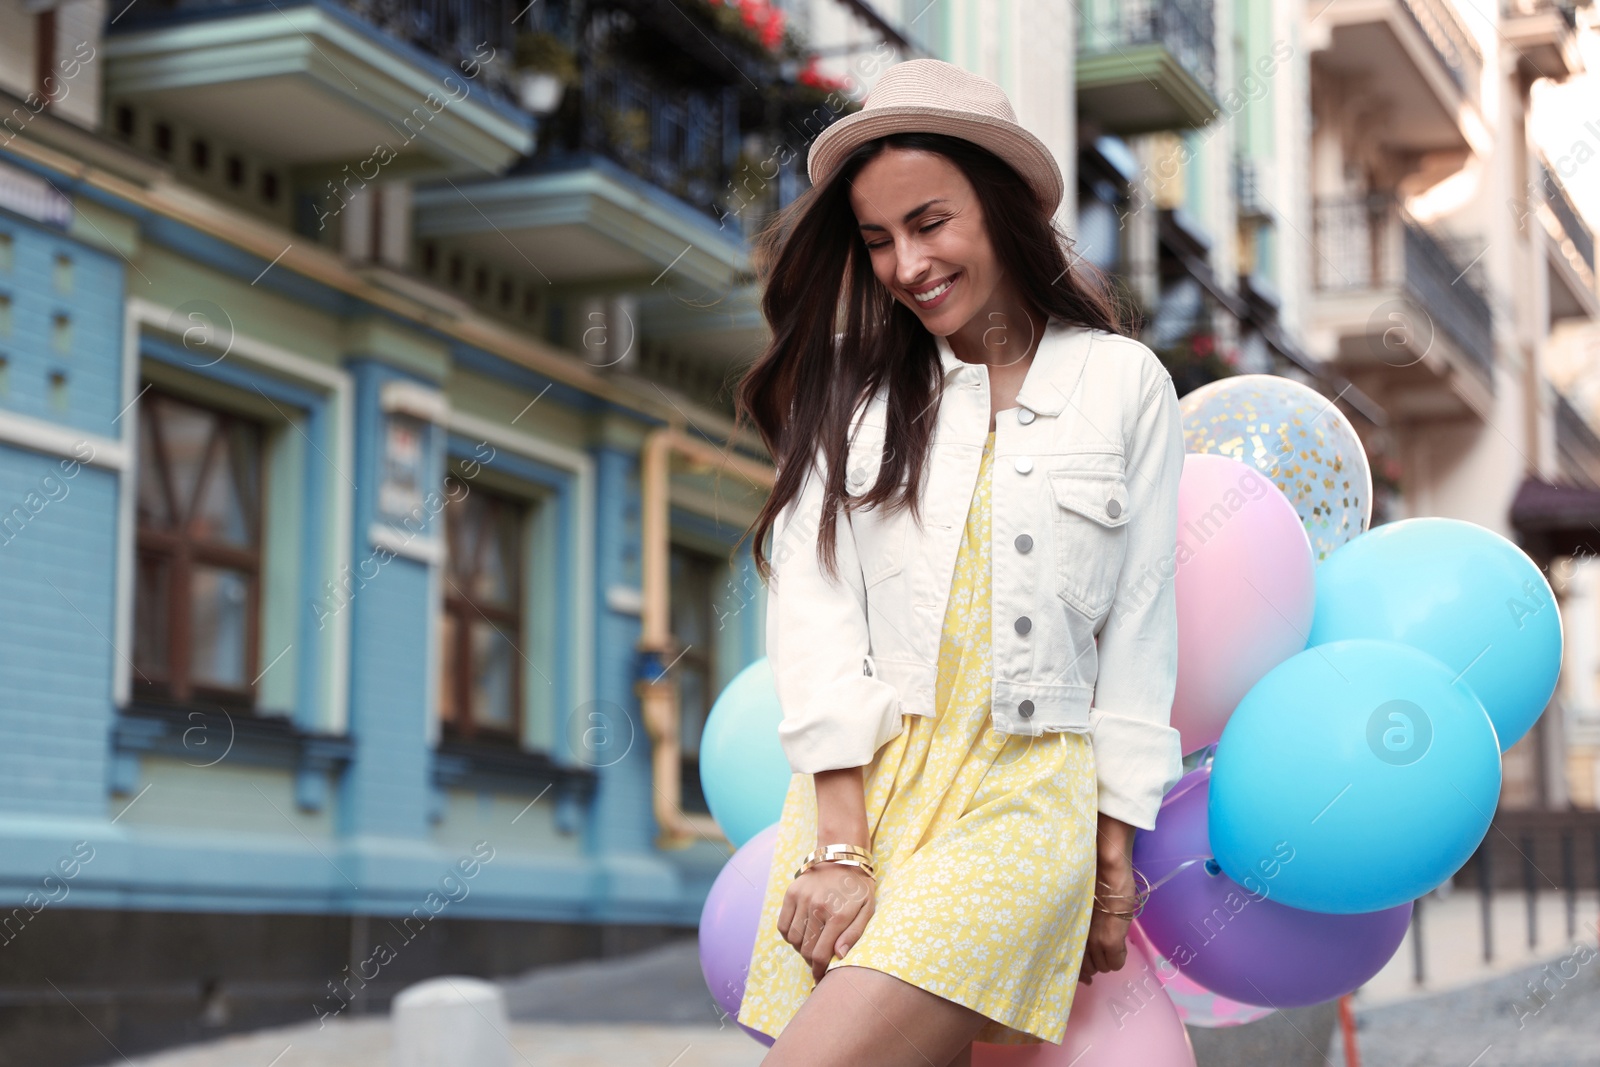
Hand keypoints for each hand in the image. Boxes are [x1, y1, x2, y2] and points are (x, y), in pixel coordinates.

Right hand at [777, 860, 876, 982]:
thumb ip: (854, 934)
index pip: (820, 954)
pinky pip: (783, 925)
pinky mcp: (791, 893)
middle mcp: (817, 907)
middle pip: (805, 949)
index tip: (820, 978)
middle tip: (817, 962)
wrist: (842, 857)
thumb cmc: (858, 888)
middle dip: (811, 961)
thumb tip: (839, 957)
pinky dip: (789, 935)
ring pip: (793, 939)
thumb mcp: (867, 910)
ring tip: (811, 944)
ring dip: (800, 948)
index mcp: (838, 914)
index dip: (818, 971)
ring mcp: (802, 899)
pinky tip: (801, 933)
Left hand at [1079, 855, 1136, 985]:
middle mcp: (1077, 939)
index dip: (1079, 967)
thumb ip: (1078, 925)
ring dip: (1105, 959)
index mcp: (1068, 931)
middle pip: (1085, 969)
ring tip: (1107, 943)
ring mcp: (1093, 941)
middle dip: (1092, 963)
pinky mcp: (1110, 940)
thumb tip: (1079, 943)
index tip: (1083, 965)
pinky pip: (1115, 964)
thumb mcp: (1079, 907)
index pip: (1070, 964)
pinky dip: (1118, 959)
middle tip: (1098, 950)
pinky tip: (1119, 945)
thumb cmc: (1090, 881)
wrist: (1105, 867)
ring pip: (1100, 967)